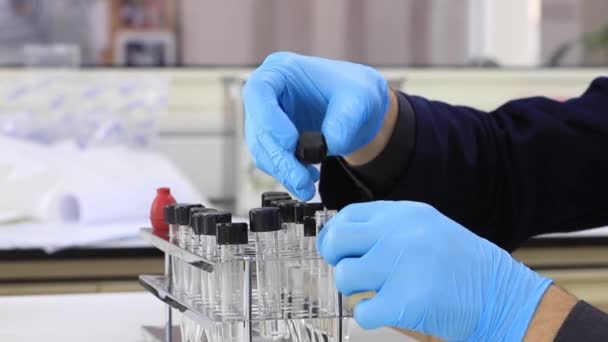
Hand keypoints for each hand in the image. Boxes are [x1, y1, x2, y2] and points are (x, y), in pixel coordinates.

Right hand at [243, 52, 389, 199]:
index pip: (258, 91)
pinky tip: (307, 177)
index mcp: (282, 70)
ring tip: (307, 184)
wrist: (360, 111)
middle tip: (301, 179)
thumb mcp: (362, 98)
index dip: (268, 118)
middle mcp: (269, 93)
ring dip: (282, 171)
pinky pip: (271, 161)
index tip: (290, 141)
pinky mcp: (273, 140)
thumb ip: (346, 119)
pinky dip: (287, 173)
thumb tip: (327, 144)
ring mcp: (268, 118)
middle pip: (258, 127)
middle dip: (279, 158)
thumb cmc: (357, 92)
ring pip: (261, 149)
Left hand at [317, 201, 552, 340]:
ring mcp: (401, 265)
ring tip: (378, 292)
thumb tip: (342, 239)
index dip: (334, 236)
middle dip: (337, 260)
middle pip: (337, 242)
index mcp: (403, 213)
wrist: (502, 295)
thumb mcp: (426, 228)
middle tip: (352, 273)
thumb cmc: (462, 265)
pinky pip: (362, 311)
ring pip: (345, 277)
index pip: (347, 217)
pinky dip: (370, 316)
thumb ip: (387, 228)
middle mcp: (398, 233)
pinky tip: (388, 311)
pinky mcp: (404, 301)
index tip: (336, 251)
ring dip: (355, 290)